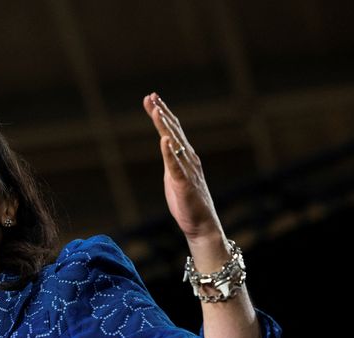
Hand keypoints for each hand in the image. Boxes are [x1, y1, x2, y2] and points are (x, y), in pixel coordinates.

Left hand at [143, 92, 223, 244]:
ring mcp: (187, 170)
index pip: (172, 130)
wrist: (202, 225)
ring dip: (165, 127)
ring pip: (175, 144)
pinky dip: (170, 152)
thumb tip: (165, 144)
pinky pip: (175, 166)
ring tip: (157, 110)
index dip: (162, 114)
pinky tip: (164, 140)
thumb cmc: (187, 202)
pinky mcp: (184, 184)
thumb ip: (170, 160)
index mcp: (185, 157)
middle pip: (174, 131)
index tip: (152, 98)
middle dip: (162, 113)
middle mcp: (188, 159)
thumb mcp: (174, 176)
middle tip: (151, 96)